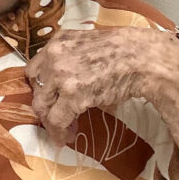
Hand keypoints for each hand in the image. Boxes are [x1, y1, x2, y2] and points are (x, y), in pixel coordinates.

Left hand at [26, 27, 178, 140]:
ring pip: (43, 105)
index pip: (36, 68)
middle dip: (45, 104)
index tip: (50, 97)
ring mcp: (61, 76)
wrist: (143, 57)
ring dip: (50, 121)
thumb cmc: (126, 50)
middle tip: (55, 116)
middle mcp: (54, 56)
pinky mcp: (72, 95)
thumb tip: (71, 77)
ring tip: (61, 131)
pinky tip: (65, 138)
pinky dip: (58, 132)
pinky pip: (56, 119)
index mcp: (59, 41)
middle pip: (37, 88)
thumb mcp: (90, 43)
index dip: (42, 86)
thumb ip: (73, 56)